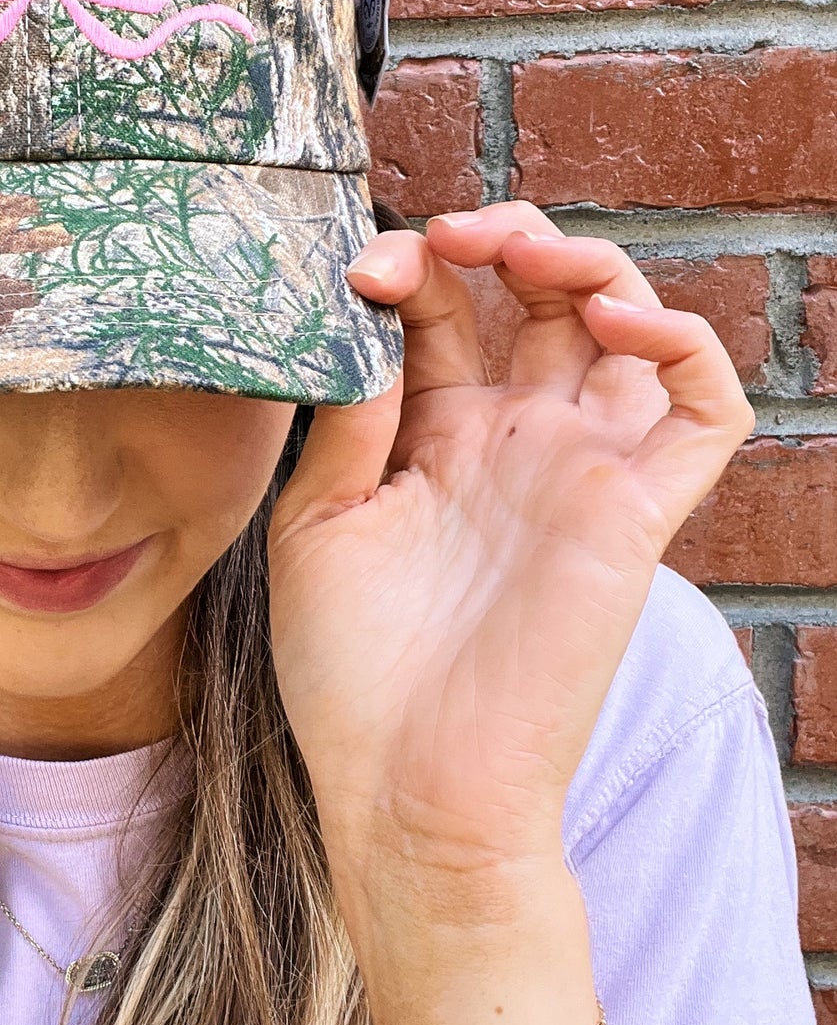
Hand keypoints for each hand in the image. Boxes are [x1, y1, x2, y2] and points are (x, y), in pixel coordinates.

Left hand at [268, 202, 753, 942]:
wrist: (408, 790)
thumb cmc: (350, 676)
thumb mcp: (318, 526)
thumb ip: (348, 419)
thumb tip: (361, 315)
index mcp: (434, 442)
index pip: (442, 314)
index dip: (409, 268)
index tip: (359, 270)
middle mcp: (515, 444)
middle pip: (542, 300)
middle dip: (504, 239)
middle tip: (453, 234)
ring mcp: (581, 473)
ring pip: (631, 330)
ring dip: (592, 267)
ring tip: (528, 255)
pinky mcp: (637, 513)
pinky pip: (706, 410)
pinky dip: (681, 342)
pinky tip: (614, 319)